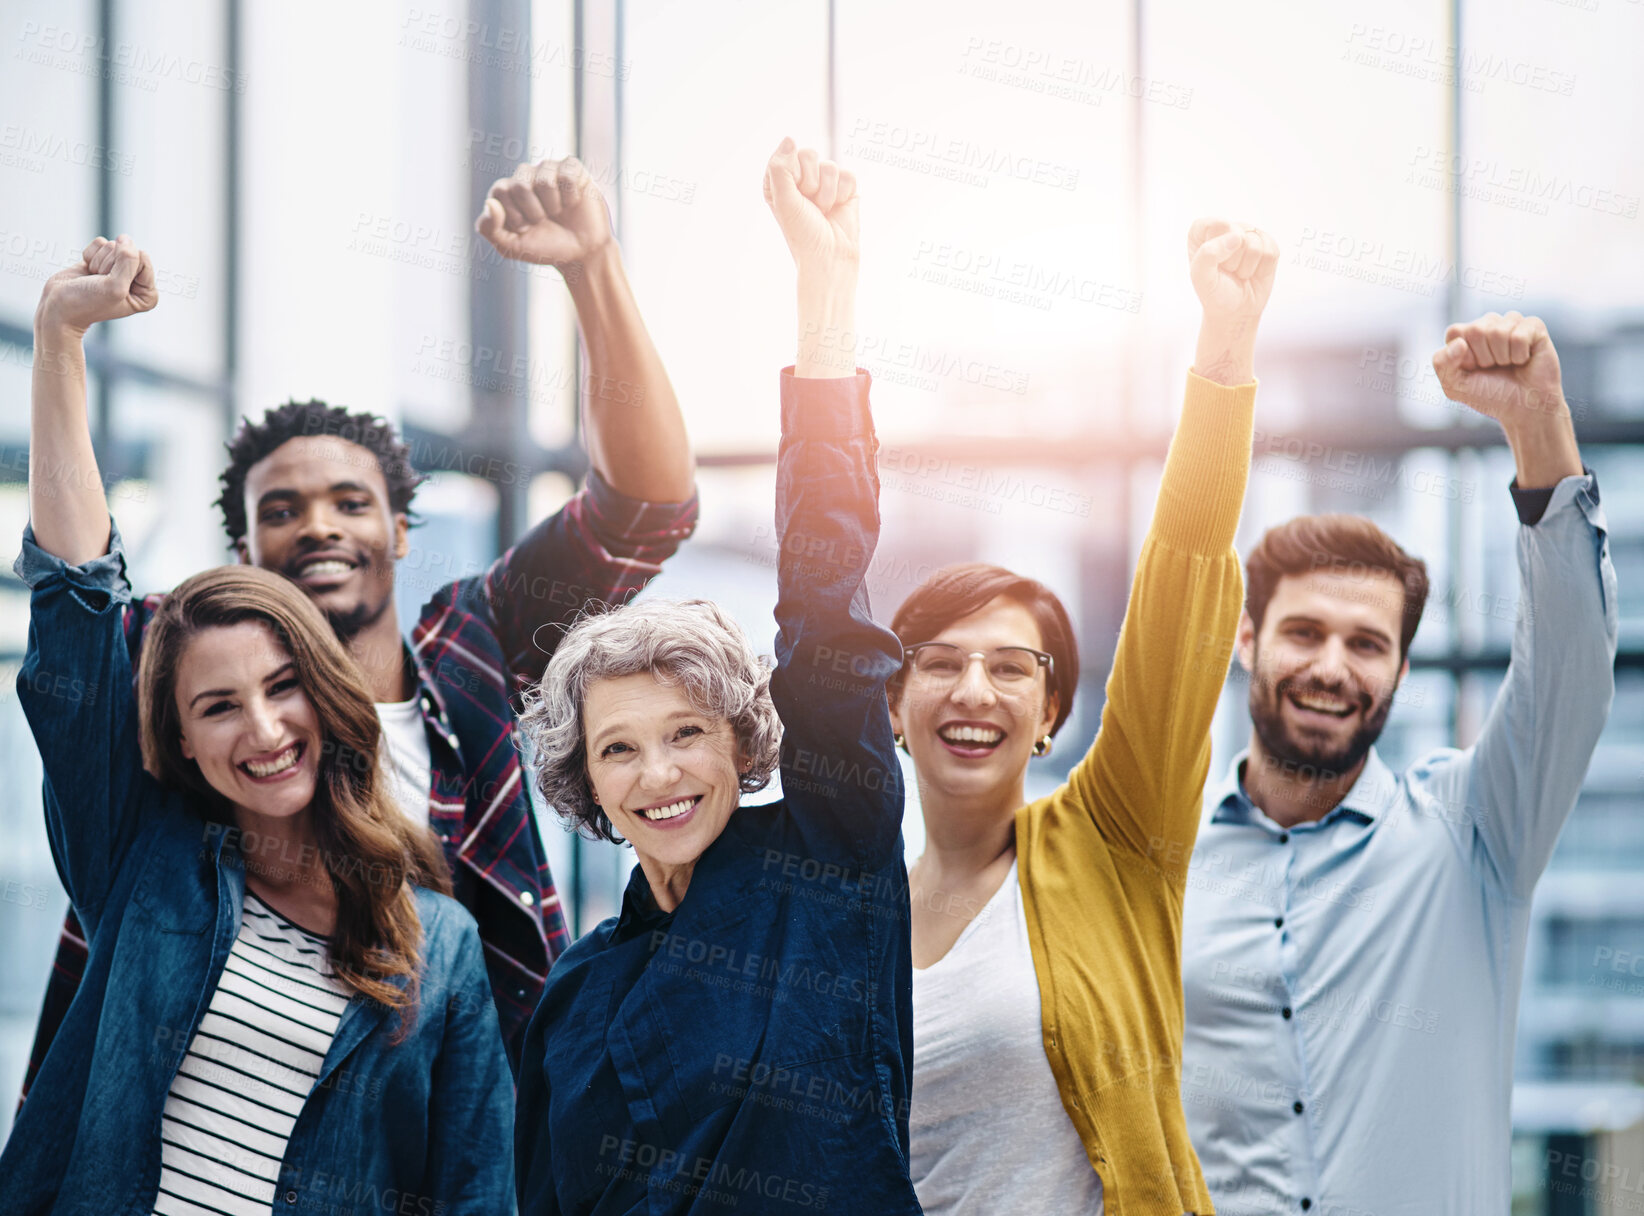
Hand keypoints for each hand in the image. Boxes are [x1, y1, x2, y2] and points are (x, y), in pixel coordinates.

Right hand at [36, 235, 157, 334]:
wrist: (58, 307)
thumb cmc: (87, 303)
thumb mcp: (114, 286)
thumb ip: (128, 260)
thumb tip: (125, 238)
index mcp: (148, 295)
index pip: (143, 259)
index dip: (121, 268)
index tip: (110, 285)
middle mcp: (137, 282)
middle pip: (128, 251)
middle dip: (108, 264)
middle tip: (98, 282)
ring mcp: (120, 270)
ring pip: (113, 246)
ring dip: (98, 262)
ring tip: (92, 279)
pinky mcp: (103, 261)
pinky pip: (100, 243)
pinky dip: (89, 255)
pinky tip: (86, 271)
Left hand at [475, 158, 612, 267]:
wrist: (581, 253)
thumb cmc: (545, 247)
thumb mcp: (510, 247)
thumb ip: (489, 228)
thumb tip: (490, 203)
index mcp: (506, 190)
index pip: (500, 191)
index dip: (515, 215)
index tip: (525, 227)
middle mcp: (525, 174)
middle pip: (520, 185)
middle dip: (534, 212)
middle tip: (543, 220)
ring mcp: (549, 168)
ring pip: (545, 181)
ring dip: (553, 206)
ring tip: (558, 212)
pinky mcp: (572, 168)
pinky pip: (567, 175)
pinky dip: (571, 196)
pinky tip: (572, 202)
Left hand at [763, 137, 858, 279]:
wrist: (830, 256)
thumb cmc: (803, 233)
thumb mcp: (784, 200)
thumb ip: (781, 167)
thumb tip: (790, 138)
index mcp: (780, 180)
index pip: (787, 154)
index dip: (793, 175)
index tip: (794, 196)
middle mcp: (802, 178)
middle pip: (809, 154)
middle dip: (811, 182)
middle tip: (810, 204)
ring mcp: (824, 182)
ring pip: (830, 165)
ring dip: (827, 192)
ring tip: (823, 210)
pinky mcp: (845, 188)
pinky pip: (847, 174)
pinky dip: (843, 193)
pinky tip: (837, 208)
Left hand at [1187, 219, 1276, 384]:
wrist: (1235, 311)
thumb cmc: (1215, 292)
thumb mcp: (1201, 277)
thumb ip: (1209, 253)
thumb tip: (1237, 236)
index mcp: (1202, 232)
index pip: (1212, 224)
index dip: (1215, 245)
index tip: (1214, 263)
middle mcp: (1226, 228)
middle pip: (1235, 232)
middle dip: (1231, 260)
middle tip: (1227, 271)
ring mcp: (1249, 234)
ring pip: (1254, 243)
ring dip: (1246, 266)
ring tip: (1239, 273)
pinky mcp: (1267, 244)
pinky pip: (1270, 251)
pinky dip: (1261, 268)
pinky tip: (1253, 272)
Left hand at [1432, 311, 1564, 423]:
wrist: (1524, 408)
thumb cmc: (1489, 395)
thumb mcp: (1454, 385)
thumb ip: (1442, 363)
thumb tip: (1460, 343)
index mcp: (1465, 335)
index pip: (1455, 332)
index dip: (1464, 356)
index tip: (1473, 368)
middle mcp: (1487, 324)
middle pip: (1476, 330)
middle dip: (1484, 357)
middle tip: (1494, 368)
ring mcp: (1511, 323)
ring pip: (1498, 331)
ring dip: (1503, 357)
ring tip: (1509, 364)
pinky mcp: (1534, 326)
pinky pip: (1520, 336)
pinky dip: (1520, 355)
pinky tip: (1524, 360)